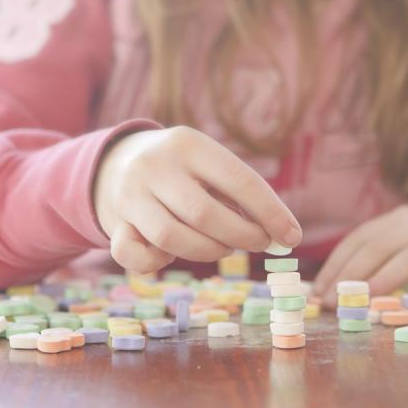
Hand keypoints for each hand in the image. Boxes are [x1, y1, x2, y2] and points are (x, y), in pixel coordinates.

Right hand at [94, 126, 301, 273]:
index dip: (271, 212)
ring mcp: (130, 194)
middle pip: (204, 214)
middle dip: (241, 236)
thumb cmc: (185, 171)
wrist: (118, 162)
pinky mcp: (115, 222)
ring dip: (208, 251)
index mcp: (189, 143)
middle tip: (258, 243)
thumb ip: (243, 196)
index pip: (239, 180)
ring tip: (223, 246)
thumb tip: (284, 235)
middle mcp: (154, 165)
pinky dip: (159, 264)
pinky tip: (172, 254)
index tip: (292, 237)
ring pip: (172, 238)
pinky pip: (135, 256)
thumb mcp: (210, 165)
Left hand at [313, 205, 407, 306]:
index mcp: (403, 218)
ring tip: (369, 299)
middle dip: (355, 273)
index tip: (320, 292)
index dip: (338, 264)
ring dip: (388, 277)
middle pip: (383, 243)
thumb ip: (380, 265)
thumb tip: (334, 293)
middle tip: (337, 300)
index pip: (362, 237)